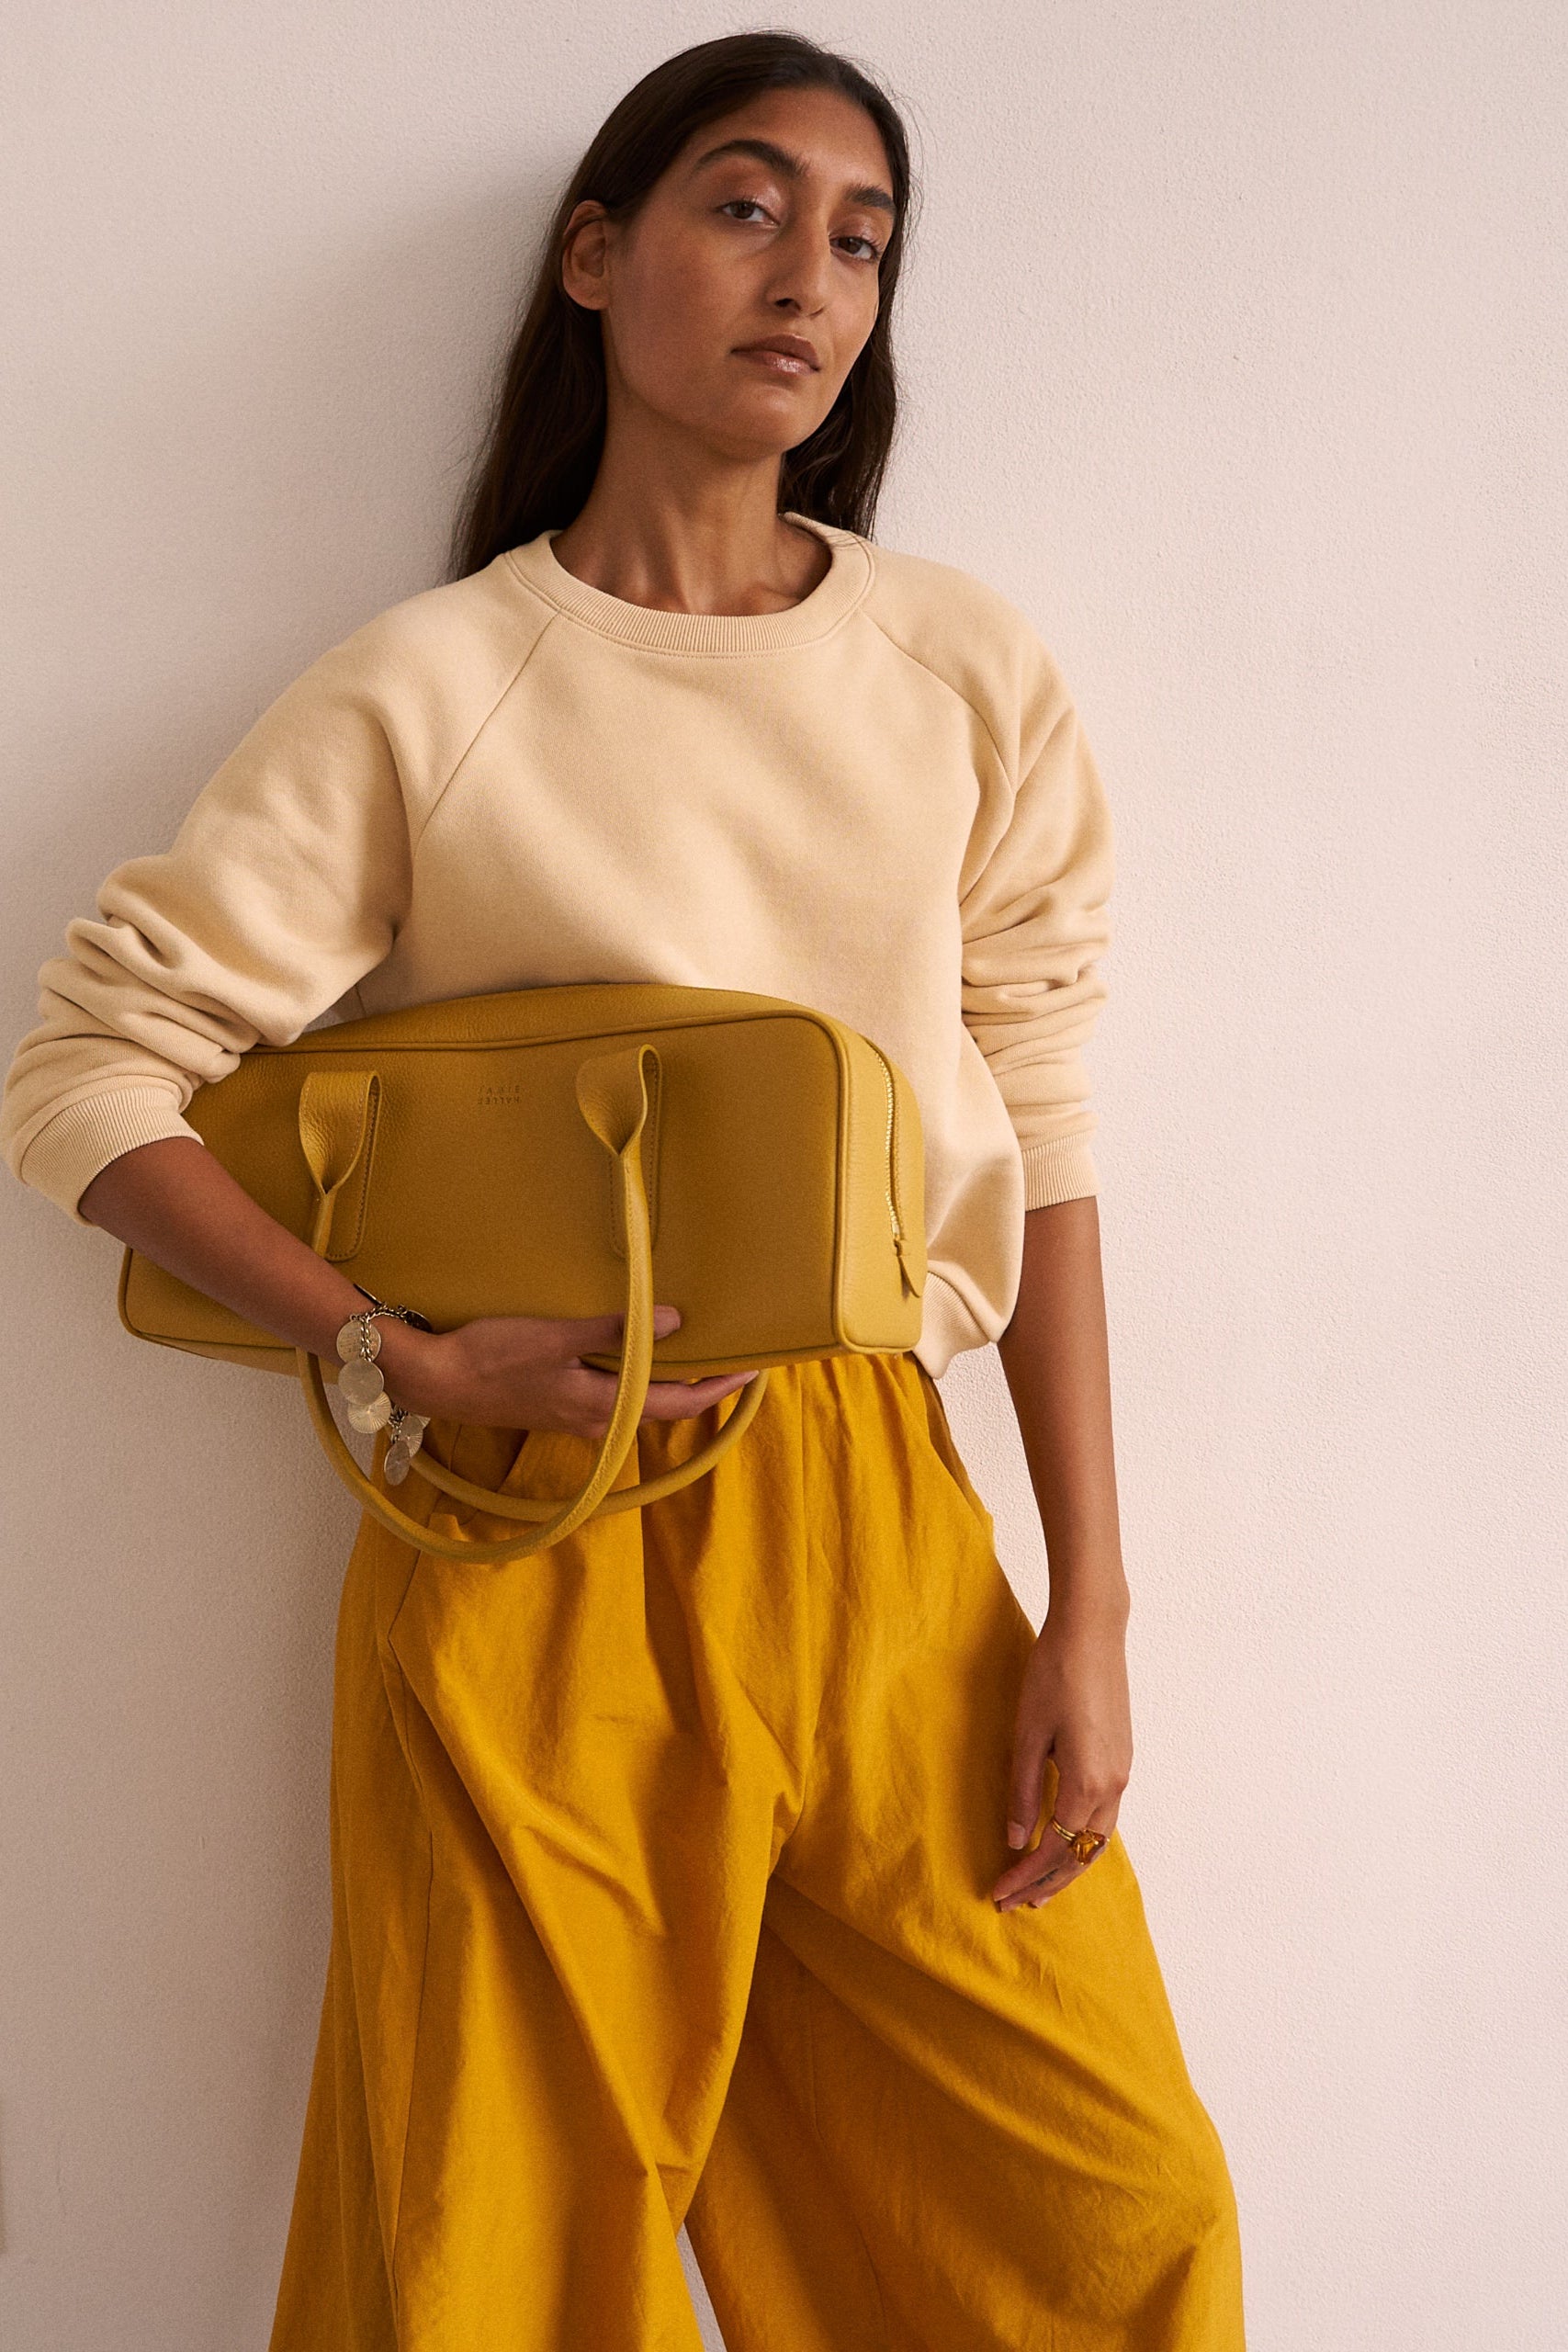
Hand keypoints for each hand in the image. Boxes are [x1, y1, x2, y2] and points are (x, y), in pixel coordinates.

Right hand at [373, 1303, 759, 1436]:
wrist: (434, 1380)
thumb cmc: (492, 1357)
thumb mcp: (556, 1337)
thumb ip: (614, 1331)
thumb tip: (674, 1324)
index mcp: (603, 1408)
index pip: (679, 1404)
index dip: (719, 1389)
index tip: (753, 1371)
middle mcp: (595, 1421)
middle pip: (664, 1408)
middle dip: (703, 1387)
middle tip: (734, 1360)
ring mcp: (574, 1416)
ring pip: (638, 1403)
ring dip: (670, 1384)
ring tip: (695, 1356)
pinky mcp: (556, 1405)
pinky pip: (613, 1397)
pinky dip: (638, 1379)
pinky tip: (636, 1358)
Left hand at [991, 1605, 1132, 1911]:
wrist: (1092, 1632)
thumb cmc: (1053, 1675)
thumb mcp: (1027, 1735)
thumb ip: (1023, 1792)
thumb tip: (1016, 1841)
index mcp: (1088, 1783)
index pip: (1054, 1850)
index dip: (1024, 1877)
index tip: (997, 1894)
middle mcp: (1113, 1786)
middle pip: (1082, 1856)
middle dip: (1047, 1884)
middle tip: (1014, 1904)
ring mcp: (1122, 1773)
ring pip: (1097, 1840)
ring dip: (1068, 1866)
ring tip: (1038, 1886)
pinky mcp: (1122, 1759)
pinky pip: (1104, 1818)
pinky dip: (1082, 1841)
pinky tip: (1063, 1841)